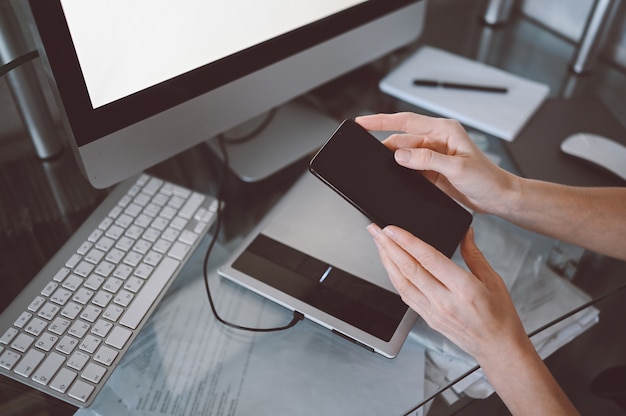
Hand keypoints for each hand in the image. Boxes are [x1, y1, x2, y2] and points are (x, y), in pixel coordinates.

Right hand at [355, 112, 519, 215]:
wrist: (498, 197)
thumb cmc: (487, 179)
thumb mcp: (457, 168)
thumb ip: (427, 160)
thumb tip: (401, 155)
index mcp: (445, 130)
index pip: (406, 121)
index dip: (381, 121)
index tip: (362, 122)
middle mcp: (437, 139)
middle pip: (401, 138)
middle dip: (385, 147)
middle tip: (368, 156)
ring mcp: (433, 154)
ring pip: (404, 154)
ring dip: (394, 162)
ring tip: (383, 170)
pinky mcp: (432, 169)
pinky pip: (410, 167)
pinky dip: (401, 172)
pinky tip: (396, 177)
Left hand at [366, 224, 529, 364]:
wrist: (497, 348)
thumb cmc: (499, 316)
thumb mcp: (493, 280)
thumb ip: (474, 255)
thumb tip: (466, 233)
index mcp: (464, 288)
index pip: (428, 258)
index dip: (406, 241)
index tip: (391, 229)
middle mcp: (444, 301)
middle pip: (409, 269)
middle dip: (388, 247)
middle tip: (375, 230)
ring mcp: (433, 312)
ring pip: (402, 283)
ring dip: (386, 261)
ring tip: (378, 244)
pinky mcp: (427, 318)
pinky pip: (405, 296)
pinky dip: (394, 279)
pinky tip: (389, 266)